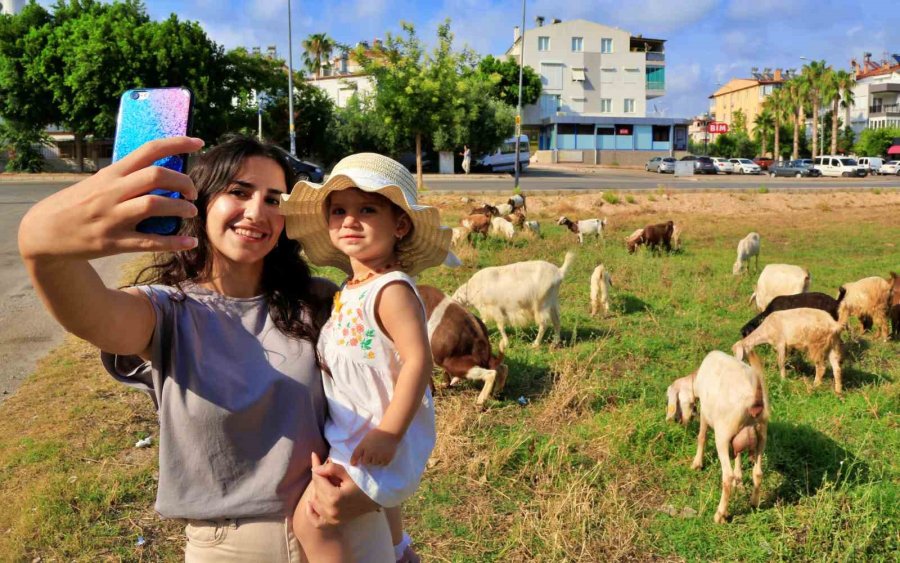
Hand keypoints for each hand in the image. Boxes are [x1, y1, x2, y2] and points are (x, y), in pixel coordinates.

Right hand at [18, 136, 203, 261]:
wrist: (44, 232)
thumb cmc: (77, 204)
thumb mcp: (98, 182)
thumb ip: (126, 177)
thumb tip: (162, 171)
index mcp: (111, 173)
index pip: (148, 150)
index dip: (177, 143)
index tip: (199, 143)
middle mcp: (112, 192)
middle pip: (156, 176)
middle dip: (183, 181)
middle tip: (193, 191)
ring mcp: (112, 217)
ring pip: (154, 205)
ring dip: (180, 208)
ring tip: (191, 211)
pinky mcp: (113, 242)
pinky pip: (150, 242)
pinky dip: (174, 242)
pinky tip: (190, 242)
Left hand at [306, 452, 379, 527]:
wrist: (376, 497)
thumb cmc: (364, 482)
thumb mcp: (349, 473)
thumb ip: (331, 469)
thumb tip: (315, 468)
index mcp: (334, 497)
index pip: (317, 479)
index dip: (316, 467)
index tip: (315, 457)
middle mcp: (331, 510)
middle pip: (315, 490)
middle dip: (318, 478)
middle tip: (325, 470)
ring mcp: (332, 518)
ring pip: (314, 502)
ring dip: (317, 491)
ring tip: (325, 483)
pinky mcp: (334, 522)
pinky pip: (316, 521)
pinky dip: (311, 512)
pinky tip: (310, 503)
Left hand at [350, 428, 398, 465]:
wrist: (389, 431)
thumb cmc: (377, 434)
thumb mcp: (366, 439)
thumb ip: (361, 448)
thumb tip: (357, 460)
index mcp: (364, 446)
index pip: (356, 455)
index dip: (354, 460)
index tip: (354, 463)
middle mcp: (370, 452)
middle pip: (365, 462)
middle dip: (367, 460)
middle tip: (371, 454)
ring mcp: (379, 456)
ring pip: (374, 464)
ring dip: (375, 461)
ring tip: (378, 454)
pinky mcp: (387, 458)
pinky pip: (382, 464)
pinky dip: (382, 462)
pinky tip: (383, 455)